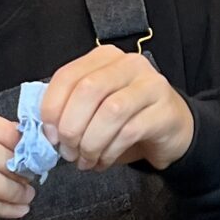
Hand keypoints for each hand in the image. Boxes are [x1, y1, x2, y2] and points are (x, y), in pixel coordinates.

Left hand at [38, 46, 194, 172]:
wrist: (173, 128)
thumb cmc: (128, 118)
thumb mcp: (96, 107)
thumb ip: (70, 108)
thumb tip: (46, 130)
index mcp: (104, 58)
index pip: (68, 75)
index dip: (52, 108)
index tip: (49, 135)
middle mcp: (129, 64)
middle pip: (88, 90)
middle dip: (71, 127)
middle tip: (67, 151)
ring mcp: (150, 85)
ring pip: (110, 111)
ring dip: (90, 142)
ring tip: (85, 160)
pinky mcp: (164, 111)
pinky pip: (129, 132)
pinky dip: (109, 151)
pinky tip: (103, 161)